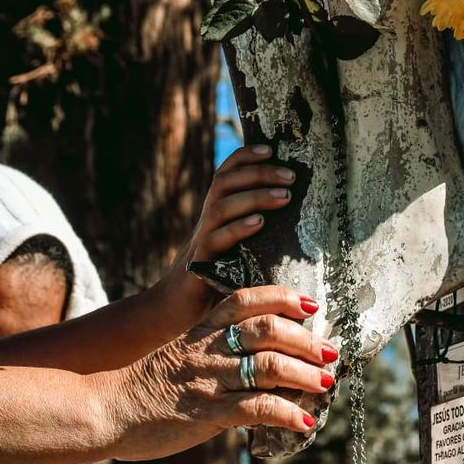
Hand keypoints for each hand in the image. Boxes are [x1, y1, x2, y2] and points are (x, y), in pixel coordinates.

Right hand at [102, 285, 337, 460]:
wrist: (104, 410)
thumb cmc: (144, 384)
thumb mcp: (179, 352)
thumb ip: (213, 347)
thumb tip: (253, 354)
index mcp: (201, 329)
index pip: (248, 300)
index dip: (283, 298)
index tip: (310, 304)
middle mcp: (209, 348)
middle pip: (269, 331)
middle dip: (307, 340)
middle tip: (330, 351)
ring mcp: (209, 380)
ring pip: (270, 367)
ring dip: (305, 375)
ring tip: (325, 384)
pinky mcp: (208, 413)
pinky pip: (256, 409)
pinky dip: (286, 414)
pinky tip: (303, 422)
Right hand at [159, 145, 296, 325]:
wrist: (169, 315)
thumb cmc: (209, 286)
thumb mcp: (233, 255)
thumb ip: (253, 240)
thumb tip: (294, 231)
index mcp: (213, 217)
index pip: (224, 174)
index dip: (244, 157)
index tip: (270, 148)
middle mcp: (205, 223)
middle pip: (225, 182)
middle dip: (258, 172)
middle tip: (290, 175)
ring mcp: (200, 242)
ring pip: (221, 206)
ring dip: (254, 196)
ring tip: (284, 195)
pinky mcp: (198, 265)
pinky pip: (216, 240)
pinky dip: (238, 228)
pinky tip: (259, 223)